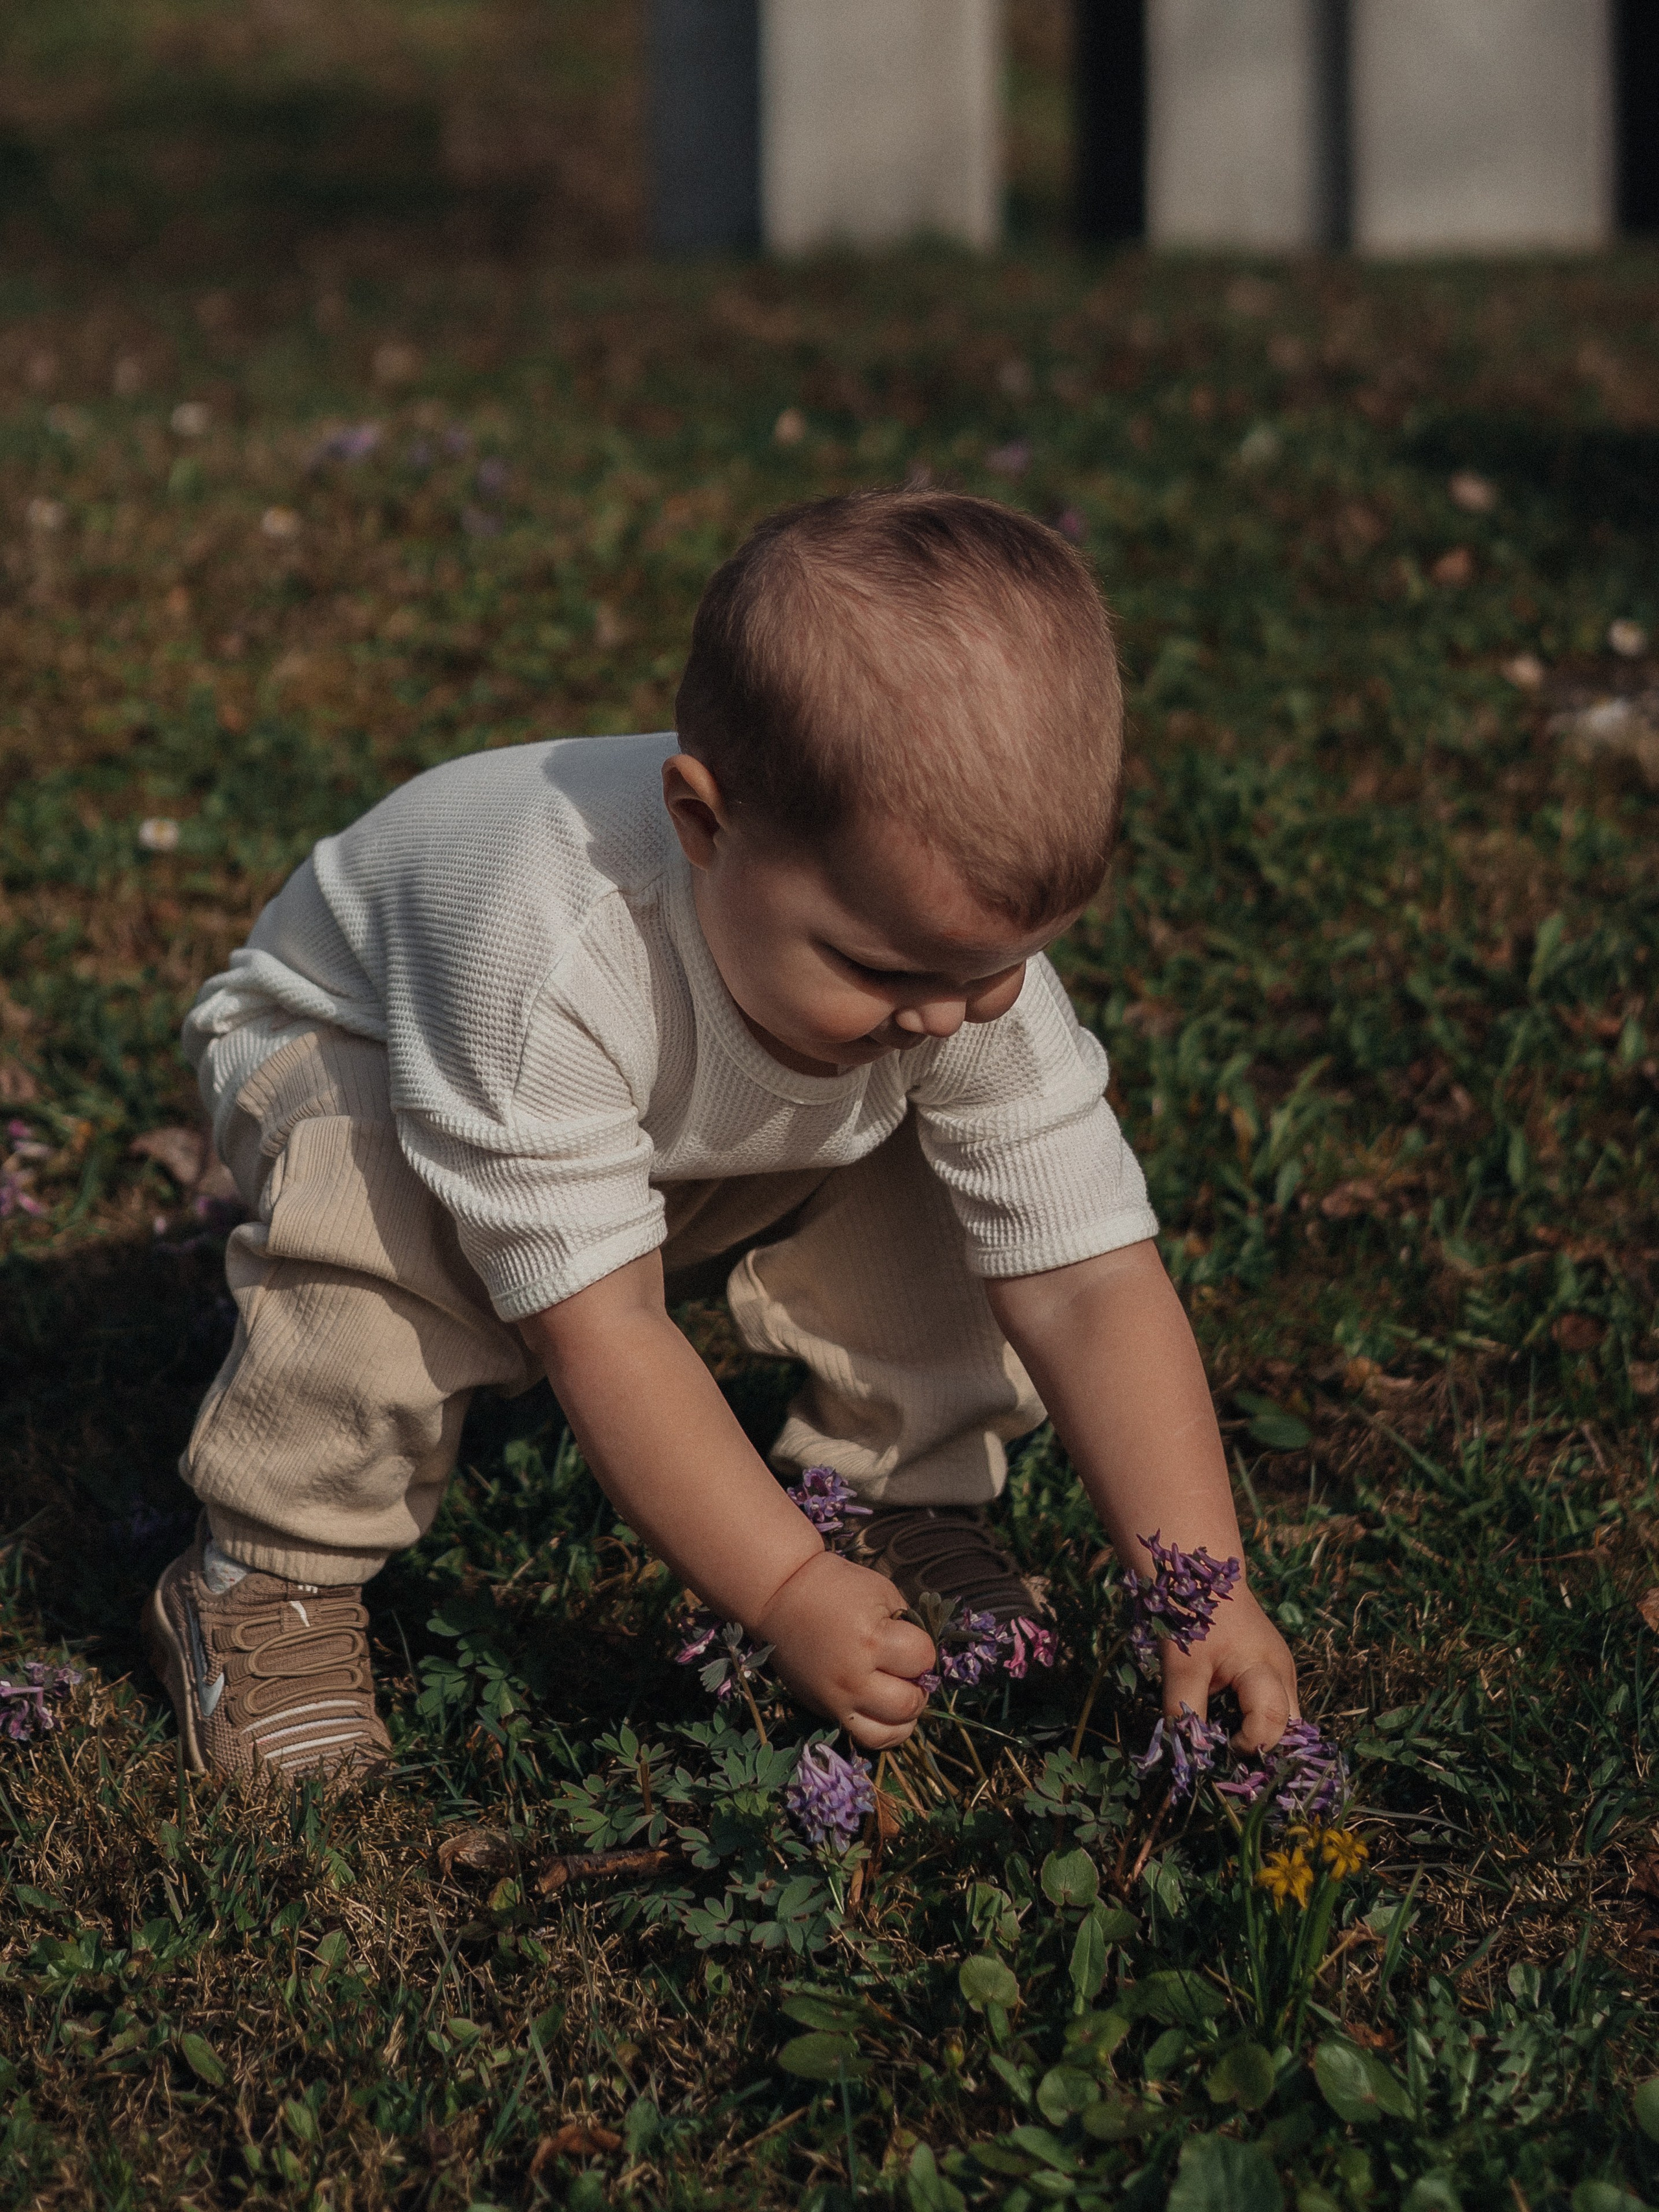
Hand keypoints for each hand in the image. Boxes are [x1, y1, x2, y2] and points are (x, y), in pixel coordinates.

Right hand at [756, 1551, 934, 1749]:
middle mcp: (853, 1677)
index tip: (911, 1640)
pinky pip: (863, 1738)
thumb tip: (925, 1659)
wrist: (780, 1596)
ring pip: (889, 1734)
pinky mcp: (824, 1711)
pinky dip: (882, 1730)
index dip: (923, 1649)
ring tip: (898, 1693)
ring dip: (904, 1716)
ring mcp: (836, 1700)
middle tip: (908, 1669)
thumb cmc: (834, 1587)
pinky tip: (884, 1710)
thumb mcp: (881, 1593)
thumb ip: (908, 1627)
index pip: (922, 1659)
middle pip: (910, 1703)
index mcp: (871, 1639)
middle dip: (918, 1686)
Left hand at [1159, 1583, 1297, 1752]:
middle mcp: (1283, 1674)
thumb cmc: (1193, 1615)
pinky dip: (1250, 1721)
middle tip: (1226, 1752)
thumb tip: (1184, 1750)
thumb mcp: (1181, 1664)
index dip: (1249, 1744)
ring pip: (1282, 1721)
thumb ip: (1184, 1708)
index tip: (1220, 1746)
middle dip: (1261, 1747)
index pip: (1273, 1722)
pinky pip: (1270, 1708)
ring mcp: (1281, 1673)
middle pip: (1288, 1729)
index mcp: (1267, 1669)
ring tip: (1224, 1737)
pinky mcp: (1270, 1673)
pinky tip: (1226, 1721)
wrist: (1202, 1574)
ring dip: (1255, 1735)